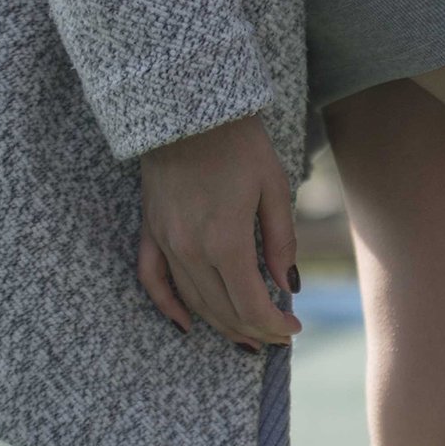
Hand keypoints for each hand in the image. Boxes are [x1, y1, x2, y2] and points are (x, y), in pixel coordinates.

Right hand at [138, 113, 301, 350]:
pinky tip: (187, 326)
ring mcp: (165, 241)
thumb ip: (281, 241)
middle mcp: (190, 249)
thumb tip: (286, 285)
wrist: (186, 107)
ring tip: (247, 337)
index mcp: (225, 240)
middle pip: (222, 310)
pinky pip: (152, 279)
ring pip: (192, 302)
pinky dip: (168, 307)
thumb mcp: (274, 187)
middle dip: (253, 330)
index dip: (275, 325)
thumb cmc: (238, 142)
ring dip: (220, 325)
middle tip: (278, 337)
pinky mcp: (150, 229)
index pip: (251, 304)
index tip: (294, 328)